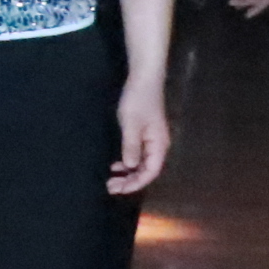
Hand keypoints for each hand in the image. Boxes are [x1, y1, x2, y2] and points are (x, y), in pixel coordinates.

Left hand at [108, 78, 170, 194]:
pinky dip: (128, 162)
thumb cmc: (138, 100)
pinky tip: (116, 164)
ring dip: (128, 173)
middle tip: (110, 187)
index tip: (118, 190)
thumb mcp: (131, 124)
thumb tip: (130, 167)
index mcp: (159, 145)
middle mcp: (159, 145)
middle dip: (130, 181)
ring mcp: (153, 139)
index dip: (135, 184)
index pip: (150, 172)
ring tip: (111, 178)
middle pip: (147, 170)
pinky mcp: (146, 133)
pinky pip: (139, 154)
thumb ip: (131, 146)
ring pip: (142, 163)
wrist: (144, 79)